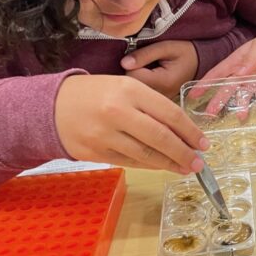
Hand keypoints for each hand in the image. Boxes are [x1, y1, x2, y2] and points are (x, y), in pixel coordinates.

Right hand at [55, 75, 207, 173]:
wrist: (51, 106)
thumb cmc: (96, 94)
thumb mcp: (125, 87)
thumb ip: (152, 106)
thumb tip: (183, 132)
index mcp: (130, 90)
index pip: (170, 113)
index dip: (190, 131)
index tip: (204, 143)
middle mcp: (118, 112)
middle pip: (160, 137)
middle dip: (184, 153)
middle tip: (198, 163)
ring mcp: (105, 134)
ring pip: (146, 154)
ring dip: (169, 164)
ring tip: (184, 168)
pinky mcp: (95, 153)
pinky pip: (130, 162)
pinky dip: (149, 166)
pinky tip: (161, 166)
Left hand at [120, 40, 198, 98]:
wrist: (199, 63)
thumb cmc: (184, 52)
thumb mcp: (167, 47)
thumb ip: (145, 54)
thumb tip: (123, 63)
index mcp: (164, 82)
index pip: (133, 77)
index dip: (131, 65)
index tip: (139, 58)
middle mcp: (162, 96)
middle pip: (132, 88)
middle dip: (131, 74)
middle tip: (141, 63)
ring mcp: (160, 101)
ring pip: (135, 93)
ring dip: (135, 81)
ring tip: (146, 70)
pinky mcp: (159, 103)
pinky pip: (141, 96)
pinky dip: (140, 86)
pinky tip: (147, 79)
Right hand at [195, 32, 255, 118]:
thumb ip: (250, 59)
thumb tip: (239, 73)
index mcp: (237, 62)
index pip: (218, 73)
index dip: (205, 83)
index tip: (193, 94)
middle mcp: (242, 74)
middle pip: (227, 89)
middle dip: (217, 101)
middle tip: (209, 114)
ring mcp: (254, 83)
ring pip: (243, 97)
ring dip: (241, 106)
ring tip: (240, 116)